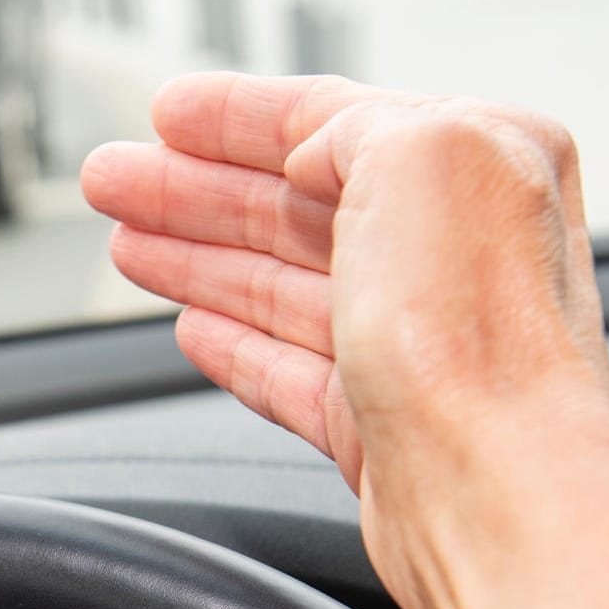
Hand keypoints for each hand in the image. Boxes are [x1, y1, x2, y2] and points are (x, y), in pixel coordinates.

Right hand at [79, 74, 608, 608]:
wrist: (492, 494)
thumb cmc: (480, 336)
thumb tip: (309, 154)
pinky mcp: (383, 424)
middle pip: (294, 206)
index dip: (238, 116)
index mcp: (480, 165)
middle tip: (116, 179)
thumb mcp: (414, 154)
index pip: (333, 120)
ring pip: (282, 285)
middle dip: (193, 189)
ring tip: (128, 246)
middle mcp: (457, 251)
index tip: (167, 115)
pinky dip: (236, 345)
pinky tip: (192, 330)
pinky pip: (292, 370)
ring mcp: (417, 341)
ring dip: (197, 259)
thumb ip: (349, 127)